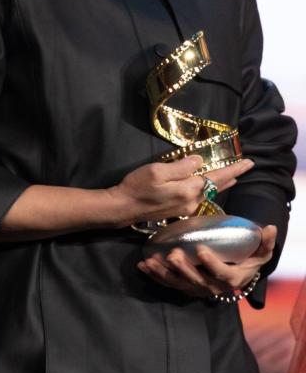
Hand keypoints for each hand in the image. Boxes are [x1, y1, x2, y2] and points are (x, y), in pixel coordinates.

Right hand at [107, 153, 254, 227]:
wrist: (124, 208)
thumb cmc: (137, 186)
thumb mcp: (157, 171)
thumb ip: (180, 167)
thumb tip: (199, 161)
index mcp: (188, 189)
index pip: (216, 177)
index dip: (233, 169)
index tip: (249, 162)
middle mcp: (192, 201)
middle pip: (217, 187)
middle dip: (232, 176)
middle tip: (247, 167)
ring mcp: (186, 208)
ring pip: (209, 193)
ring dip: (222, 183)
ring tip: (233, 176)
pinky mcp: (179, 211)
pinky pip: (200, 198)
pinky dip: (209, 190)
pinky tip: (210, 187)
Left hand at [138, 224, 275, 300]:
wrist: (240, 273)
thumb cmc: (250, 258)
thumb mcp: (261, 251)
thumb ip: (266, 241)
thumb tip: (270, 228)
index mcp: (232, 278)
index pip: (221, 273)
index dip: (212, 263)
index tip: (201, 249)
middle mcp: (213, 288)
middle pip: (196, 281)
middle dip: (183, 269)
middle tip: (173, 255)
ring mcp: (197, 288)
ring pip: (178, 284)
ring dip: (163, 273)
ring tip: (150, 262)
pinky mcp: (184, 287)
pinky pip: (168, 283)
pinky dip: (155, 276)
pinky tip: (142, 265)